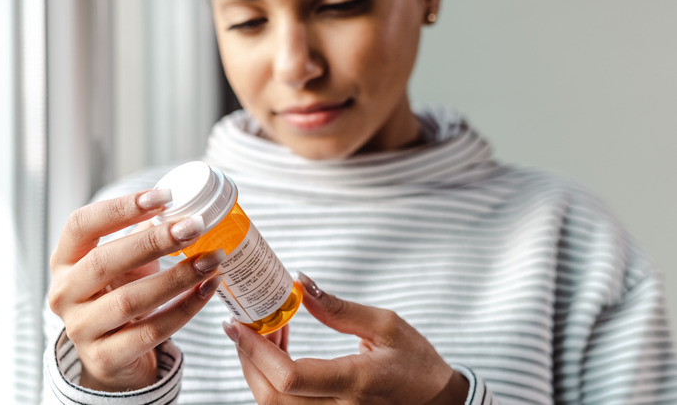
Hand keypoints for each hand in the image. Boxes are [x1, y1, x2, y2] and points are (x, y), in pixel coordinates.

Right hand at [48, 189, 223, 391]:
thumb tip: (183, 203)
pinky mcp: (105, 358)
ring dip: (178, 277)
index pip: (81, 225)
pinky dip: (185, 308)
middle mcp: (64, 294)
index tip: (164, 197)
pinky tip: (208, 289)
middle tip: (195, 226)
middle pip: (104, 261)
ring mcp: (81, 329)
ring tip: (212, 259)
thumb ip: (142, 234)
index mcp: (64, 261)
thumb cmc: (118, 296)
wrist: (111, 357)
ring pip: (129, 300)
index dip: (120, 208)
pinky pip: (151, 331)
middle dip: (154, 241)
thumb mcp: (123, 263)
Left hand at [222, 272, 468, 403]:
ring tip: (267, 331)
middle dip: (247, 358)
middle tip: (245, 323)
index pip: (290, 376)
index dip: (255, 351)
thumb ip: (338, 309)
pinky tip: (280, 352)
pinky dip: (273, 380)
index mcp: (355, 382)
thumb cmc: (417, 364)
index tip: (236, 323)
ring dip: (258, 368)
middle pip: (270, 395)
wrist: (439, 403)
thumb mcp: (386, 325)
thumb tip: (299, 283)